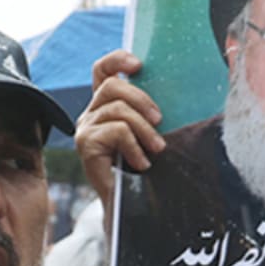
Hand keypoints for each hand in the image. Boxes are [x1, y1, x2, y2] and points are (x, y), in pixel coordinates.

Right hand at [74, 50, 165, 210]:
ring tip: (157, 148)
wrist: (130, 205)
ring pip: (118, 109)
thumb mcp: (149, 133)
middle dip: (141, 99)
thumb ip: (150, 112)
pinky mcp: (85, 144)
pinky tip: (141, 163)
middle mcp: (91, 113)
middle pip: (112, 85)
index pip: (102, 69)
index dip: (117, 59)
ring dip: (144, 129)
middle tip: (160, 120)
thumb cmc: (144, 169)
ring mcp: (85, 128)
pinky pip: (116, 130)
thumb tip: (179, 86)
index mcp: (105, 105)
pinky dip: (134, 146)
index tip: (138, 65)